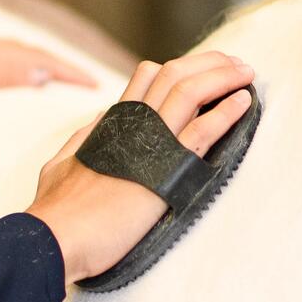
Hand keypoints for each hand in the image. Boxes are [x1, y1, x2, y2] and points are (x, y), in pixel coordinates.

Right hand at [26, 52, 254, 286]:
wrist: (56, 238)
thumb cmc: (56, 212)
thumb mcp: (62, 163)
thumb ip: (84, 139)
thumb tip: (101, 120)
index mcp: (110, 123)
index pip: (146, 77)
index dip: (178, 67)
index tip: (201, 69)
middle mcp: (132, 124)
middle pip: (173, 73)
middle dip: (208, 63)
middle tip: (235, 63)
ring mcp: (149, 143)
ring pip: (190, 90)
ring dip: (223, 76)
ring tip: (246, 73)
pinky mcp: (165, 170)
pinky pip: (202, 130)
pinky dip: (226, 111)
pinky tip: (244, 102)